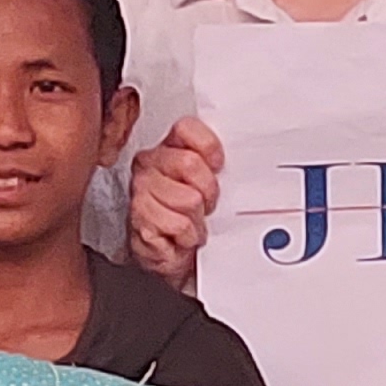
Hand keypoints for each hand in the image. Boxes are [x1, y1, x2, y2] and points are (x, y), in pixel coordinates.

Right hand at [124, 118, 224, 287]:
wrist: (177, 256)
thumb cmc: (194, 217)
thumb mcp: (211, 184)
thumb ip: (219, 165)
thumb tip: (246, 157)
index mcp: (169, 148)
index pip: (186, 128)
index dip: (209, 148)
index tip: (218, 166)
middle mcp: (150, 165)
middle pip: (189, 163)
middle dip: (208, 190)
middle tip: (206, 204)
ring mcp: (141, 191)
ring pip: (188, 198)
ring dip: (198, 218)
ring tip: (194, 222)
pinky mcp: (139, 219)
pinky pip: (178, 224)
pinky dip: (188, 236)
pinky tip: (183, 237)